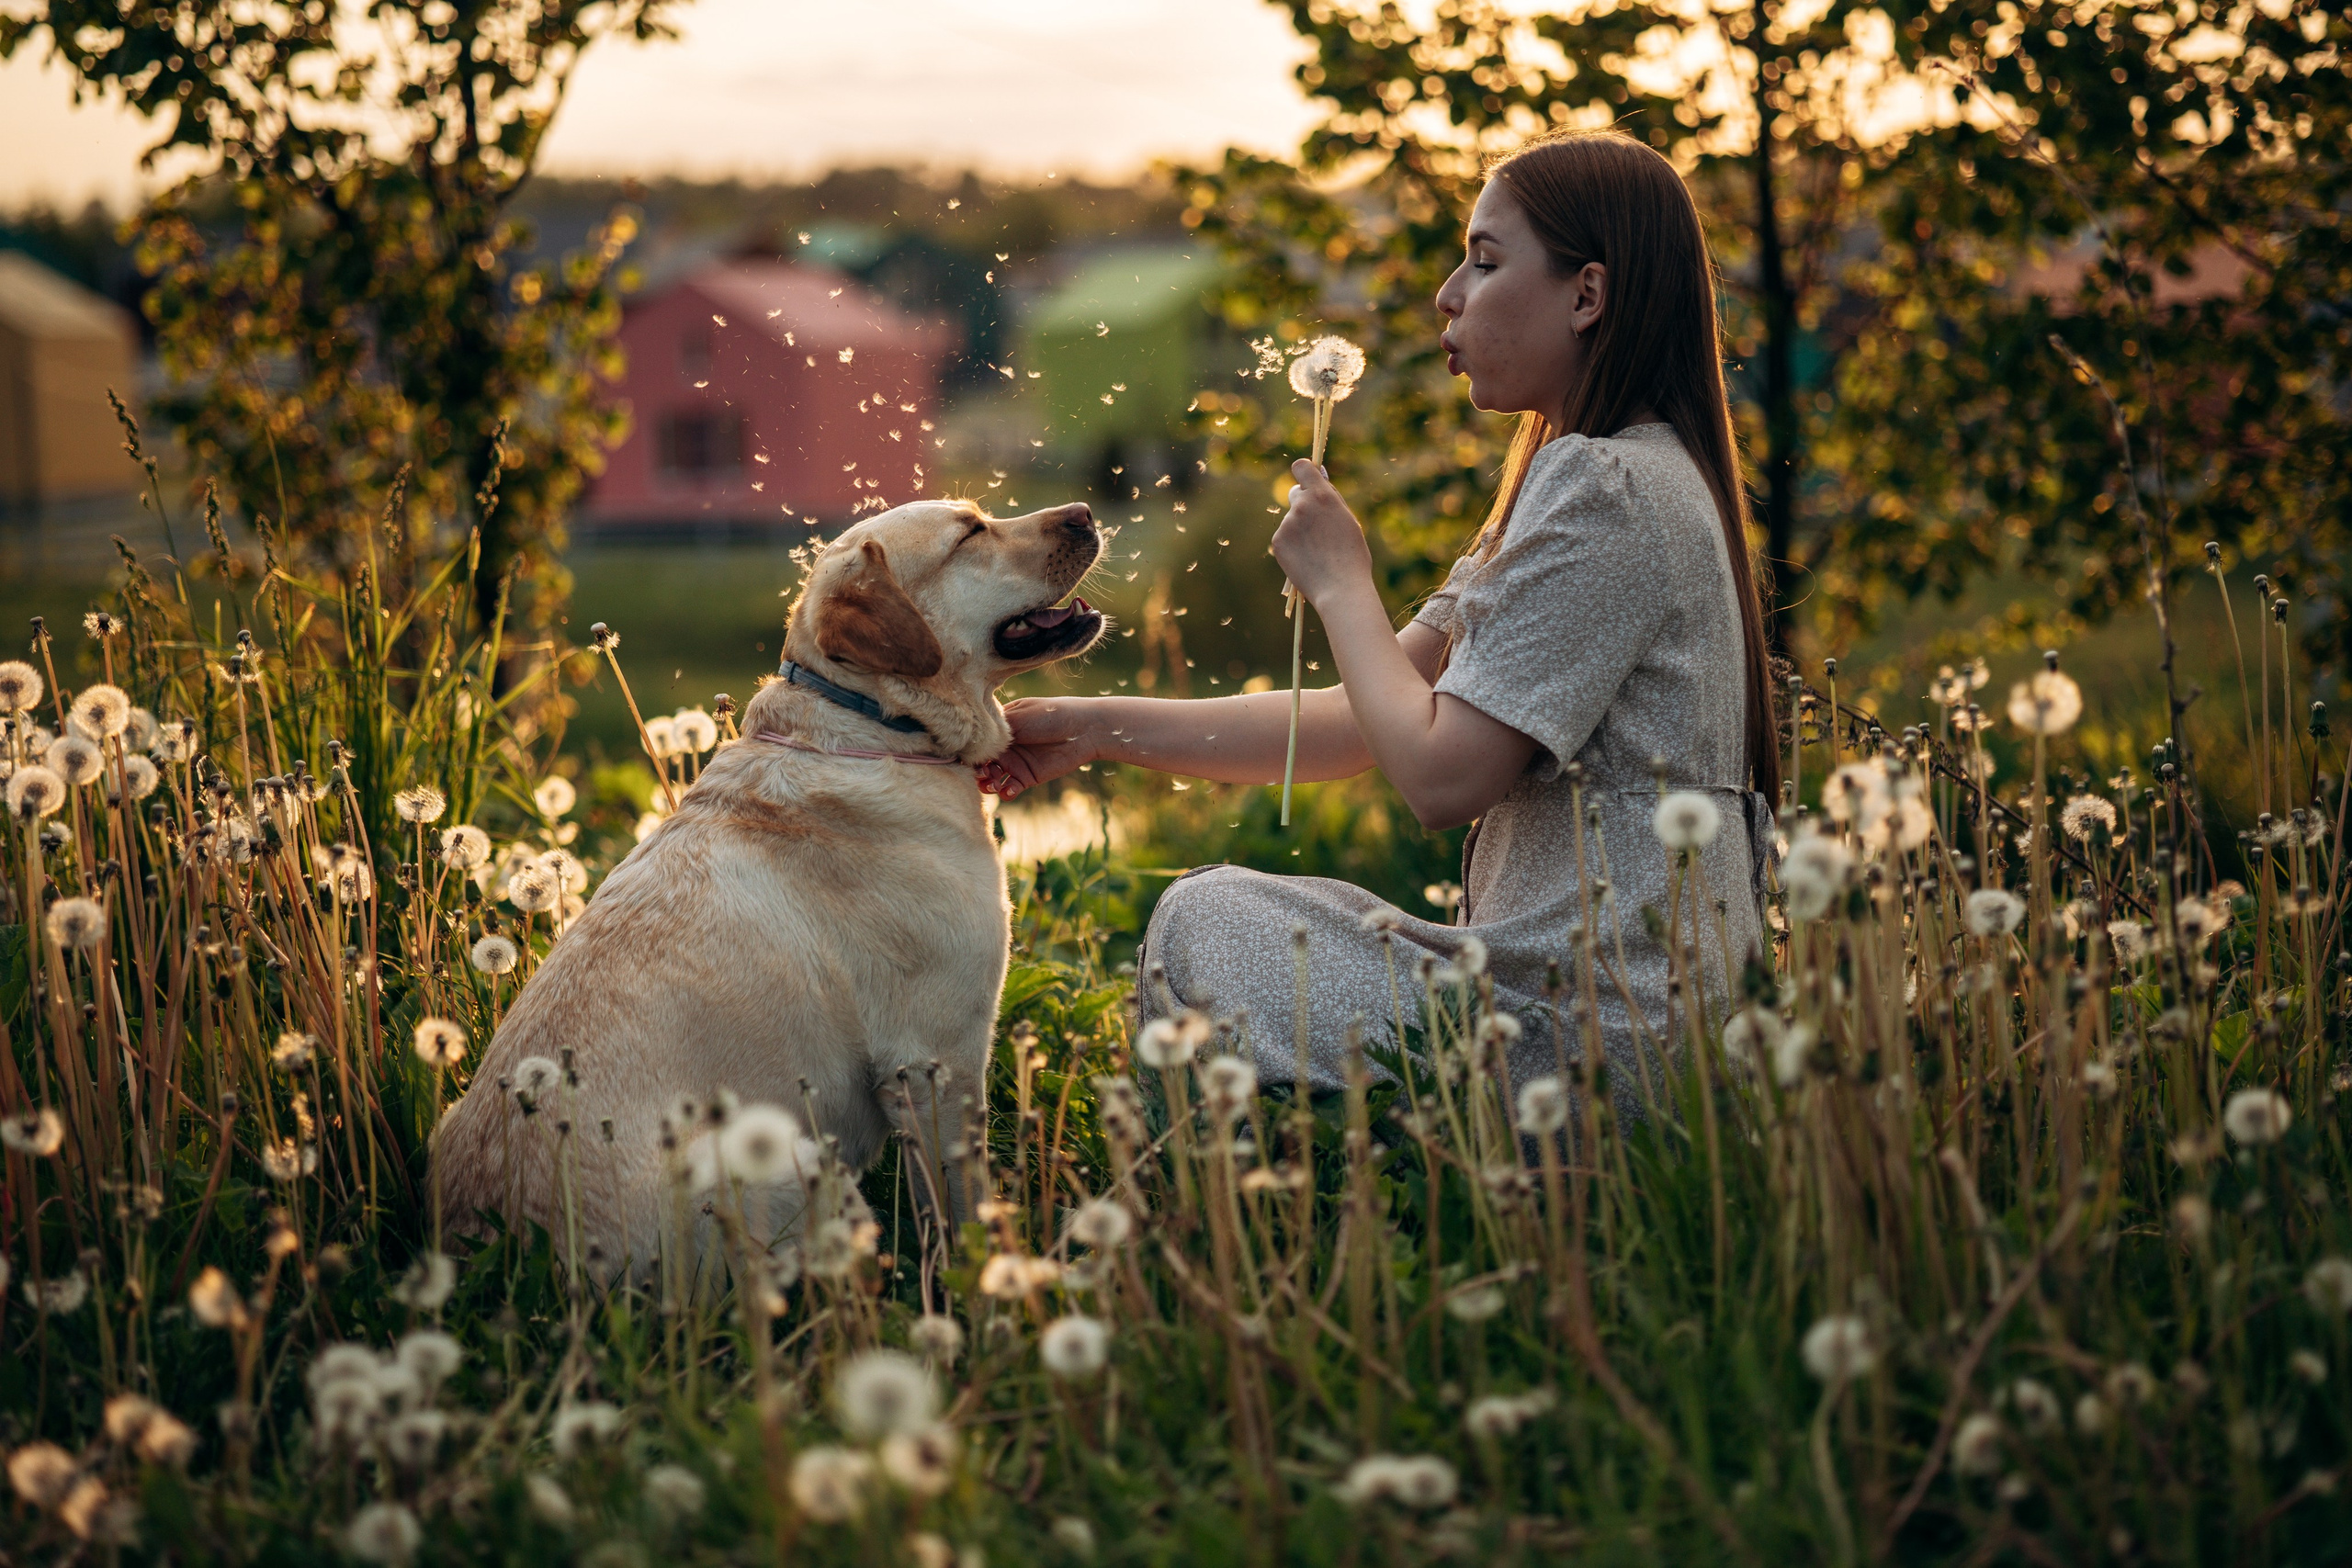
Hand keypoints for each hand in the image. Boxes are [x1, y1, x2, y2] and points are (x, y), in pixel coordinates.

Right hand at [978, 697, 1103, 798]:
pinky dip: (1006, 792)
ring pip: (992, 779)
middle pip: (980, 763)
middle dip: (977, 771)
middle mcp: (1004, 746)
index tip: (966, 758)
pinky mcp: (1027, 777)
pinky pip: (1010, 788)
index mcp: (999, 728)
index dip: (969, 751)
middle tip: (983, 773)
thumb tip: (971, 740)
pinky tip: (1009, 790)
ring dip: (988, 784)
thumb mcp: (1019, 716)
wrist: (1082, 730)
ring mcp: (1015, 763)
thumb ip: (994, 729)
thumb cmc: (1050, 715)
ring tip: (993, 785)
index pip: (976, 742)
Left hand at [1270, 459, 1374, 609]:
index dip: (1304, 472)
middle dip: (1304, 504)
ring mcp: (1287, 524)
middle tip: (1318, 526)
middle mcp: (1302, 505)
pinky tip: (1307, 560)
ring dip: (1300, 529)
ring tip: (1318, 551)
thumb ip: (1331, 499)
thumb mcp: (1347, 520)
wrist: (1340, 588)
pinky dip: (1293, 546)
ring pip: (1291, 520)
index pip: (1301, 467)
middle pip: (1295, 494)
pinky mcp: (1277, 541)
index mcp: (1322, 496)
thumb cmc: (1352, 555)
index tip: (1307, 480)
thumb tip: (1319, 476)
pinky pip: (1285, 537)